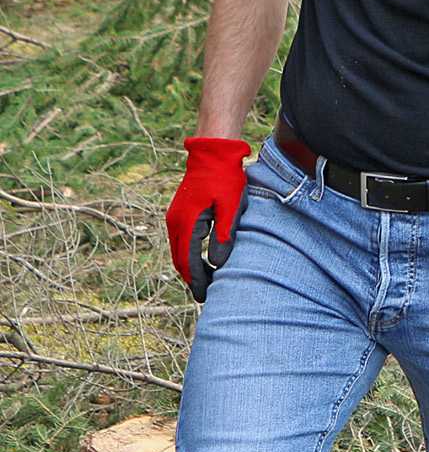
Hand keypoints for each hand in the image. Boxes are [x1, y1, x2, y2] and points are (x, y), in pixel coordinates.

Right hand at [166, 136, 250, 300]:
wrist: (212, 155)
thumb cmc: (225, 179)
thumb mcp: (231, 207)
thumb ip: (224, 234)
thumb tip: (217, 264)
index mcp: (187, 223)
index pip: (188, 260)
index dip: (197, 280)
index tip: (205, 296)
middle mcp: (175, 222)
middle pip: (180, 259)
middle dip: (191, 279)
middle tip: (205, 295)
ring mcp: (175, 218)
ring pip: (178, 251)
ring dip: (189, 268)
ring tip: (204, 283)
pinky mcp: (179, 213)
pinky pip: (180, 241)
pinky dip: (188, 255)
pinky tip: (200, 261)